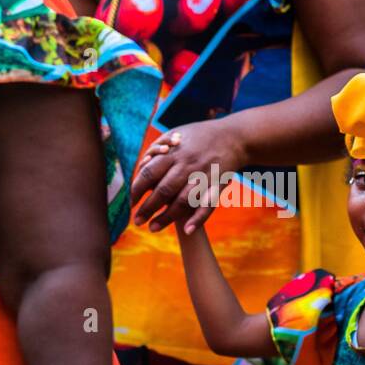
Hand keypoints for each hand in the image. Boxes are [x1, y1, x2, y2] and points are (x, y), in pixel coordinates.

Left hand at [130, 120, 246, 233]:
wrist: (234, 137)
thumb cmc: (199, 137)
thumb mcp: (176, 134)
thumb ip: (157, 149)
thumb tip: (141, 167)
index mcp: (174, 153)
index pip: (150, 173)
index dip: (137, 189)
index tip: (130, 202)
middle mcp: (188, 165)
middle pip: (164, 190)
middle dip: (148, 208)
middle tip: (136, 221)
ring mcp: (204, 176)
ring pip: (183, 200)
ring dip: (167, 217)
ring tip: (152, 228)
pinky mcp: (218, 185)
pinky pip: (208, 205)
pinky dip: (198, 219)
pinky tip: (186, 231)